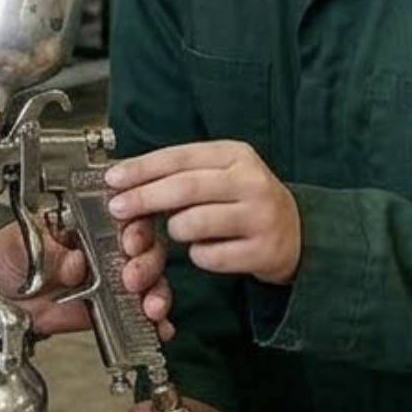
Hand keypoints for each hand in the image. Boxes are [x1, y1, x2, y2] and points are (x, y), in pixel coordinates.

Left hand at [0, 218, 172, 340]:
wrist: (1, 298)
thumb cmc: (8, 257)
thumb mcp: (16, 245)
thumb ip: (43, 251)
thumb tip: (74, 261)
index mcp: (85, 219)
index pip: (121, 212)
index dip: (132, 223)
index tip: (129, 239)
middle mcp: (105, 245)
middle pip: (144, 244)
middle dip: (146, 260)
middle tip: (134, 276)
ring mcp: (112, 276)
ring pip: (149, 277)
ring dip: (155, 291)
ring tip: (150, 307)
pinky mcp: (112, 306)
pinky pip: (140, 312)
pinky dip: (154, 321)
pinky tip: (159, 327)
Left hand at [105, 141, 300, 284]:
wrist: (298, 232)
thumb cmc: (245, 199)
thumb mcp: (220, 174)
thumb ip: (180, 174)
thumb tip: (126, 181)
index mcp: (235, 154)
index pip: (179, 157)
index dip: (142, 169)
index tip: (113, 180)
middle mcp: (251, 181)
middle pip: (184, 188)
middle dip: (145, 198)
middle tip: (119, 209)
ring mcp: (260, 216)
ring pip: (195, 223)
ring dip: (175, 230)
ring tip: (180, 231)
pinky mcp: (263, 250)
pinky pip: (211, 256)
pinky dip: (199, 255)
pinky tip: (207, 249)